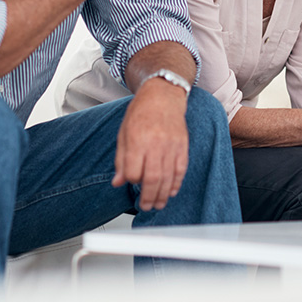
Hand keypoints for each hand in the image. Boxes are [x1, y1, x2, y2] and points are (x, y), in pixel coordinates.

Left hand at [111, 78, 188, 210]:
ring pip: (168, 178)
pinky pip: (181, 170)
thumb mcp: (123, 134)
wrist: (163, 96)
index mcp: (137, 140)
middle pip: (153, 179)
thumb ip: (121, 160)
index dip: (132, 181)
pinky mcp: (182, 146)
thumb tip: (118, 182)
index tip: (131, 183)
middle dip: (149, 197)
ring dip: (163, 195)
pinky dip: (176, 183)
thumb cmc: (141, 113)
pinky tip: (171, 191)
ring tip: (158, 204)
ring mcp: (171, 146)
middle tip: (146, 206)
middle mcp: (155, 144)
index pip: (134, 171)